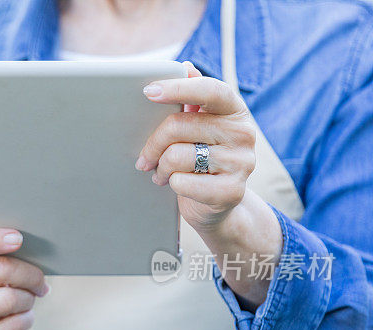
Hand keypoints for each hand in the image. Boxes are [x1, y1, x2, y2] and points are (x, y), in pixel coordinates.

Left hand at [137, 62, 255, 231]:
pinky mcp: (232, 191)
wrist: (219, 204)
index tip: (148, 91)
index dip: (179, 88)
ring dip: (160, 168)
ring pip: (177, 156)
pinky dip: (171, 184)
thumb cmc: (202, 158)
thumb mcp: (199, 126)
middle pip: (179, 125)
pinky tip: (175, 185)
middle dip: (153, 143)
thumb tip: (185, 67)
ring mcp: (242, 163)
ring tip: (162, 173)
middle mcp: (244, 133)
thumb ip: (192, 96)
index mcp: (235, 110)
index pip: (210, 90)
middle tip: (144, 158)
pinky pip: (183, 183)